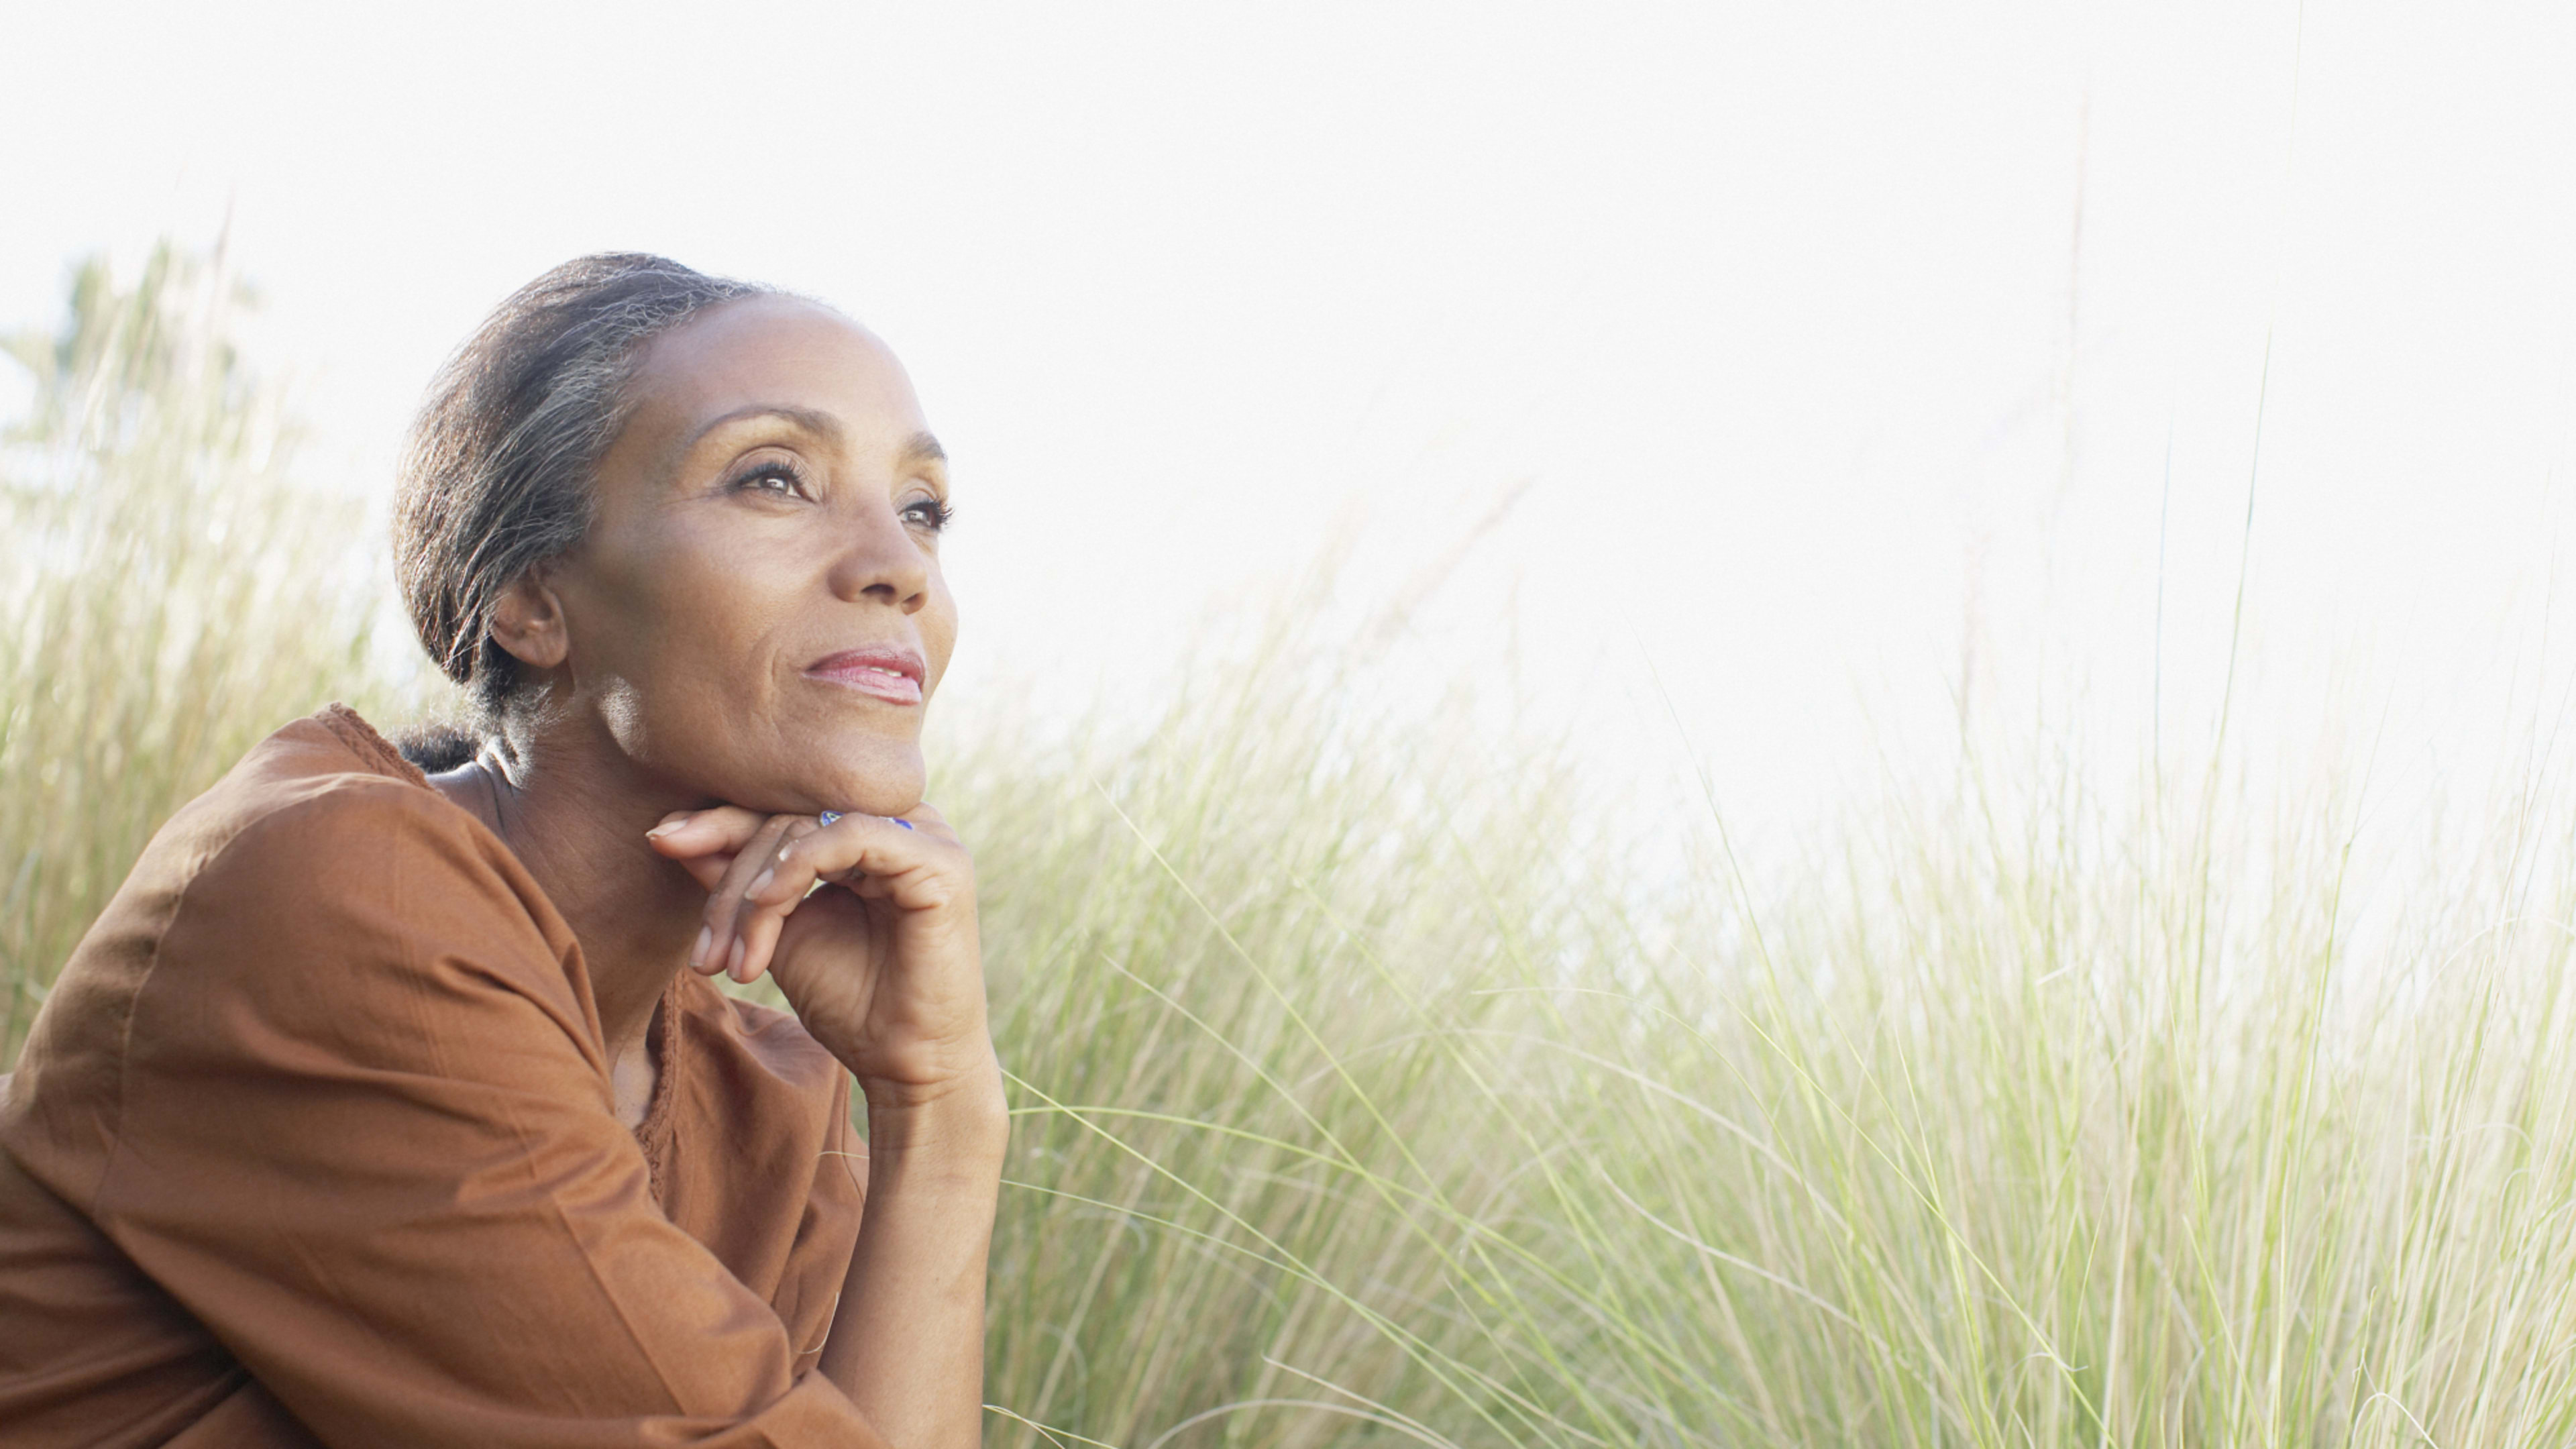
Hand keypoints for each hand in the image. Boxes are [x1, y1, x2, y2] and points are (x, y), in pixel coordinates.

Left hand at [646, 804, 994, 1104]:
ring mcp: (927, 837)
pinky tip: (765, 907)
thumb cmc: (852, 1004)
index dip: (720, 820)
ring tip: (733, 957)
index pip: (785, 807)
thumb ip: (737, 882)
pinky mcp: (939, 862)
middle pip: (791, 816)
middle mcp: (903, 823)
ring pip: (811, 826)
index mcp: (871, 833)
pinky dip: (797, 866)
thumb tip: (668, 832)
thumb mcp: (777, 932)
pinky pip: (851, 836)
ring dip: (756, 889)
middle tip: (704, 953)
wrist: (906, 1065)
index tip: (661, 840)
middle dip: (731, 879)